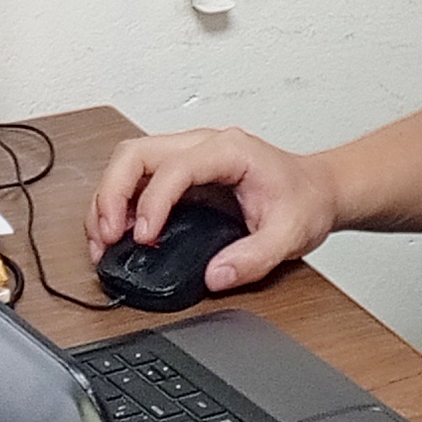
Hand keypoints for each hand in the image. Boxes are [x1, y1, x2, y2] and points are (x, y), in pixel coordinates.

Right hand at [84, 127, 341, 291]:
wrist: (316, 189)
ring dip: (108, 198)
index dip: (152, 202)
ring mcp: (187, 155)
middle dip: (113, 194)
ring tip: (104, 239)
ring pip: (129, 161)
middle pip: (136, 153)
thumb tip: (215, 276)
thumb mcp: (290, 234)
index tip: (144, 237)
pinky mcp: (179, 173)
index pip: (175, 167)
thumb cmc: (304, 200)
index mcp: (228, 151)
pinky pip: (137, 178)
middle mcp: (202, 145)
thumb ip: (254, 257)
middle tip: (108, 236)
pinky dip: (118, 204)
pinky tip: (116, 233)